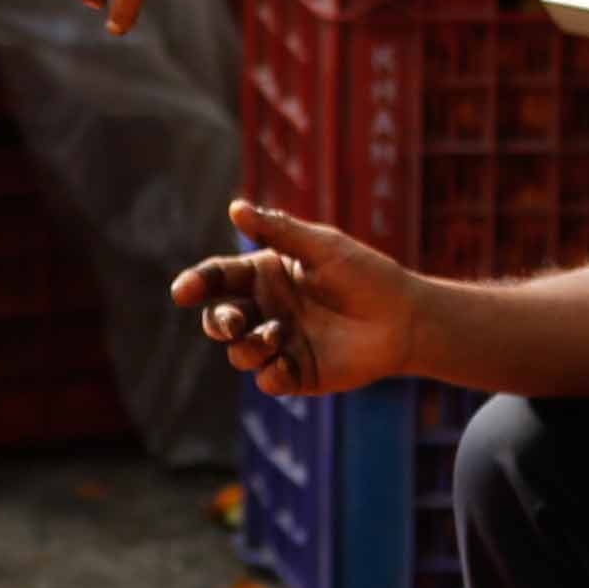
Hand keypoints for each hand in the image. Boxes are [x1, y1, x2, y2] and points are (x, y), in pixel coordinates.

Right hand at [169, 196, 424, 398]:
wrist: (406, 319)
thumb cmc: (366, 275)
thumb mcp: (322, 246)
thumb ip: (278, 230)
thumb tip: (235, 207)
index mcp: (265, 276)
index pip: (220, 279)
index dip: (198, 283)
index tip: (183, 291)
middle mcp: (266, 310)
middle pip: (220, 319)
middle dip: (217, 321)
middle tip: (232, 322)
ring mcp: (279, 344)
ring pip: (239, 353)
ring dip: (248, 347)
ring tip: (274, 338)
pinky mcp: (296, 374)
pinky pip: (268, 380)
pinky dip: (271, 374)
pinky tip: (286, 364)